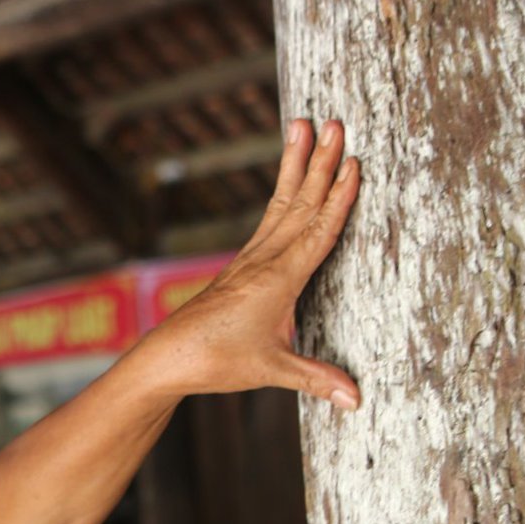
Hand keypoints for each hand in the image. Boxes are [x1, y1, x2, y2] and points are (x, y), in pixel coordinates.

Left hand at [142, 118, 360, 407]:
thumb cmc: (216, 362)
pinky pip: (270, 219)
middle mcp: (264, 260)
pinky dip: (285, 193)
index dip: (338, 198)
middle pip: (300, 203)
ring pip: (282, 203)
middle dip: (320, 162)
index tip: (353, 162)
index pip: (317, 231)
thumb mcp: (271, 370)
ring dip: (298, 165)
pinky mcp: (242, 266)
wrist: (168, 358)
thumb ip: (315, 378)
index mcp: (278, 279)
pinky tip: (290, 181)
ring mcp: (251, 259)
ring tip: (303, 125)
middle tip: (334, 122)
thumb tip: (356, 400)